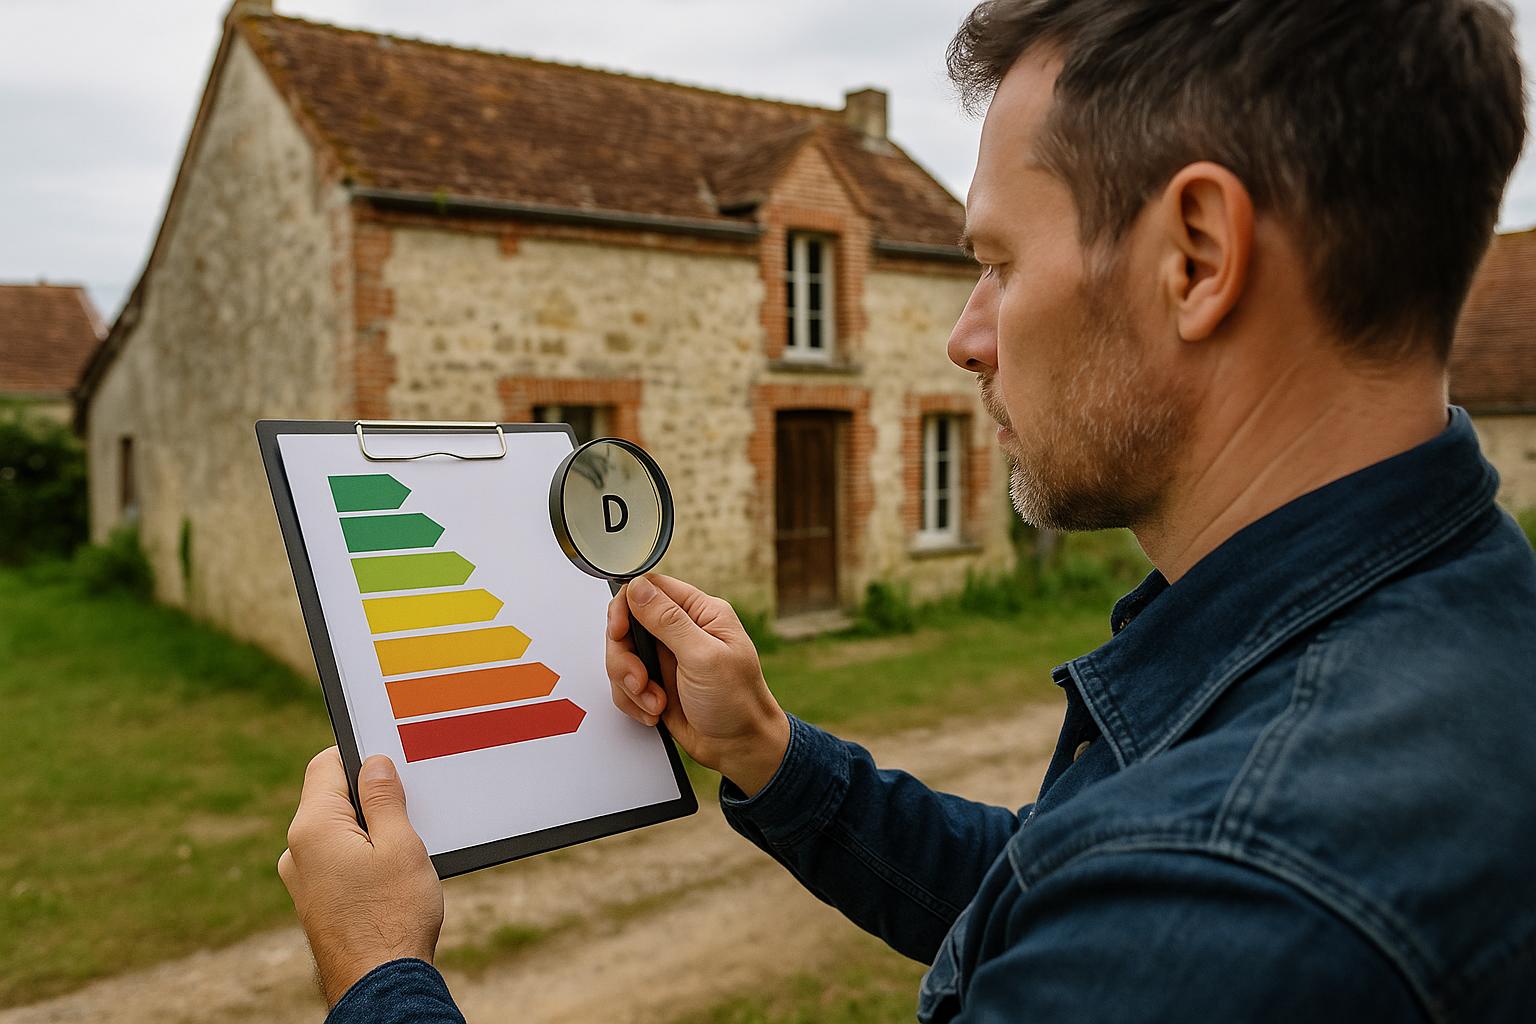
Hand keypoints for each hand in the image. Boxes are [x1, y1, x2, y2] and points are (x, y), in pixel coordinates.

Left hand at [278, 748, 442, 1007]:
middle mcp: (297, 852)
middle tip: (411, 806)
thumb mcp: (400, 844)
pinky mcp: (315, 902)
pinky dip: (363, 855)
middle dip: (371, 796)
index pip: (326, 764)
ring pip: (337, 831)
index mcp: (312, 828)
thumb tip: (373, 763)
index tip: (392, 759)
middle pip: (332, 798)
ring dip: (370, 829)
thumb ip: (384, 798)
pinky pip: (337, 860)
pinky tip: (394, 874)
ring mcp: (303, 880)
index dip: (360, 754)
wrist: (379, 986)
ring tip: (407, 847)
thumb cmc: (393, 918)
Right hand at [606, 574, 789, 796]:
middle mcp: (681, 631)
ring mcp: (667, 657)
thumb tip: (638, 588)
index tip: (618, 632)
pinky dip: (634, 701)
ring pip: (622, 656)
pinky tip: (656, 711)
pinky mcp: (656, 682)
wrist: (740, 748)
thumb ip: (668, 621)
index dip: (626, 607)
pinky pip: (625, 683)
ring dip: (631, 684)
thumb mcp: (703, 657)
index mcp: (700, 613)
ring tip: (656, 702)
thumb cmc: (736, 702)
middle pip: (627, 624)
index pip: (650, 588)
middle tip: (640, 680)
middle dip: (625, 656)